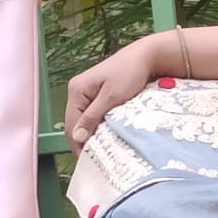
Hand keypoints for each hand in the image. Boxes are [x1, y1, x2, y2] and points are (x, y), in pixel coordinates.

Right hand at [65, 39, 157, 154]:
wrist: (145, 57)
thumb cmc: (129, 73)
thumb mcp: (111, 97)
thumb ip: (93, 116)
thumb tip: (77, 137)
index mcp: (76, 90)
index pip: (71, 124)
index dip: (78, 144)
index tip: (89, 160)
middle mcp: (77, 91)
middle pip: (74, 123)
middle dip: (83, 141)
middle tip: (96, 159)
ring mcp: (86, 92)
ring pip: (83, 120)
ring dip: (90, 134)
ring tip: (101, 150)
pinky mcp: (96, 94)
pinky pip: (91, 114)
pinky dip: (96, 126)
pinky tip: (104, 135)